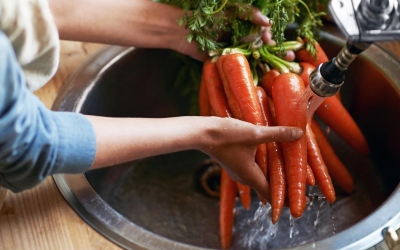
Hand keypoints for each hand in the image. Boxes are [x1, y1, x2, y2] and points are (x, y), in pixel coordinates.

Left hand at [175, 6, 295, 61]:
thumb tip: (267, 22)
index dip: (274, 40)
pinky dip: (252, 73)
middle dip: (278, 53)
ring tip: (283, 68)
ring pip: (255, 59)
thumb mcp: (230, 10)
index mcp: (244, 27)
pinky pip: (240, 68)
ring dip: (270, 64)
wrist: (182, 32)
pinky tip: (263, 77)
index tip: (278, 44)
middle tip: (291, 59)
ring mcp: (234, 52)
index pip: (264, 34)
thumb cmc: (206, 17)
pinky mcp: (225, 63)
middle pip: (264, 48)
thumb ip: (248, 13)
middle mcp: (241, 40)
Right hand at [197, 117, 302, 202]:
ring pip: (261, 179)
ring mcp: (239, 171)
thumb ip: (278, 133)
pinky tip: (271, 160)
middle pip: (268, 189)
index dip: (288, 200)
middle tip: (301, 188)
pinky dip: (266, 169)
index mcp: (251, 176)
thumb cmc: (227, 135)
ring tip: (290, 174)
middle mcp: (245, 177)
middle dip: (284, 190)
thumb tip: (299, 133)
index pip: (273, 195)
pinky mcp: (236, 162)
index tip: (302, 203)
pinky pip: (254, 171)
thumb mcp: (255, 133)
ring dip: (274, 178)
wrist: (202, 132)